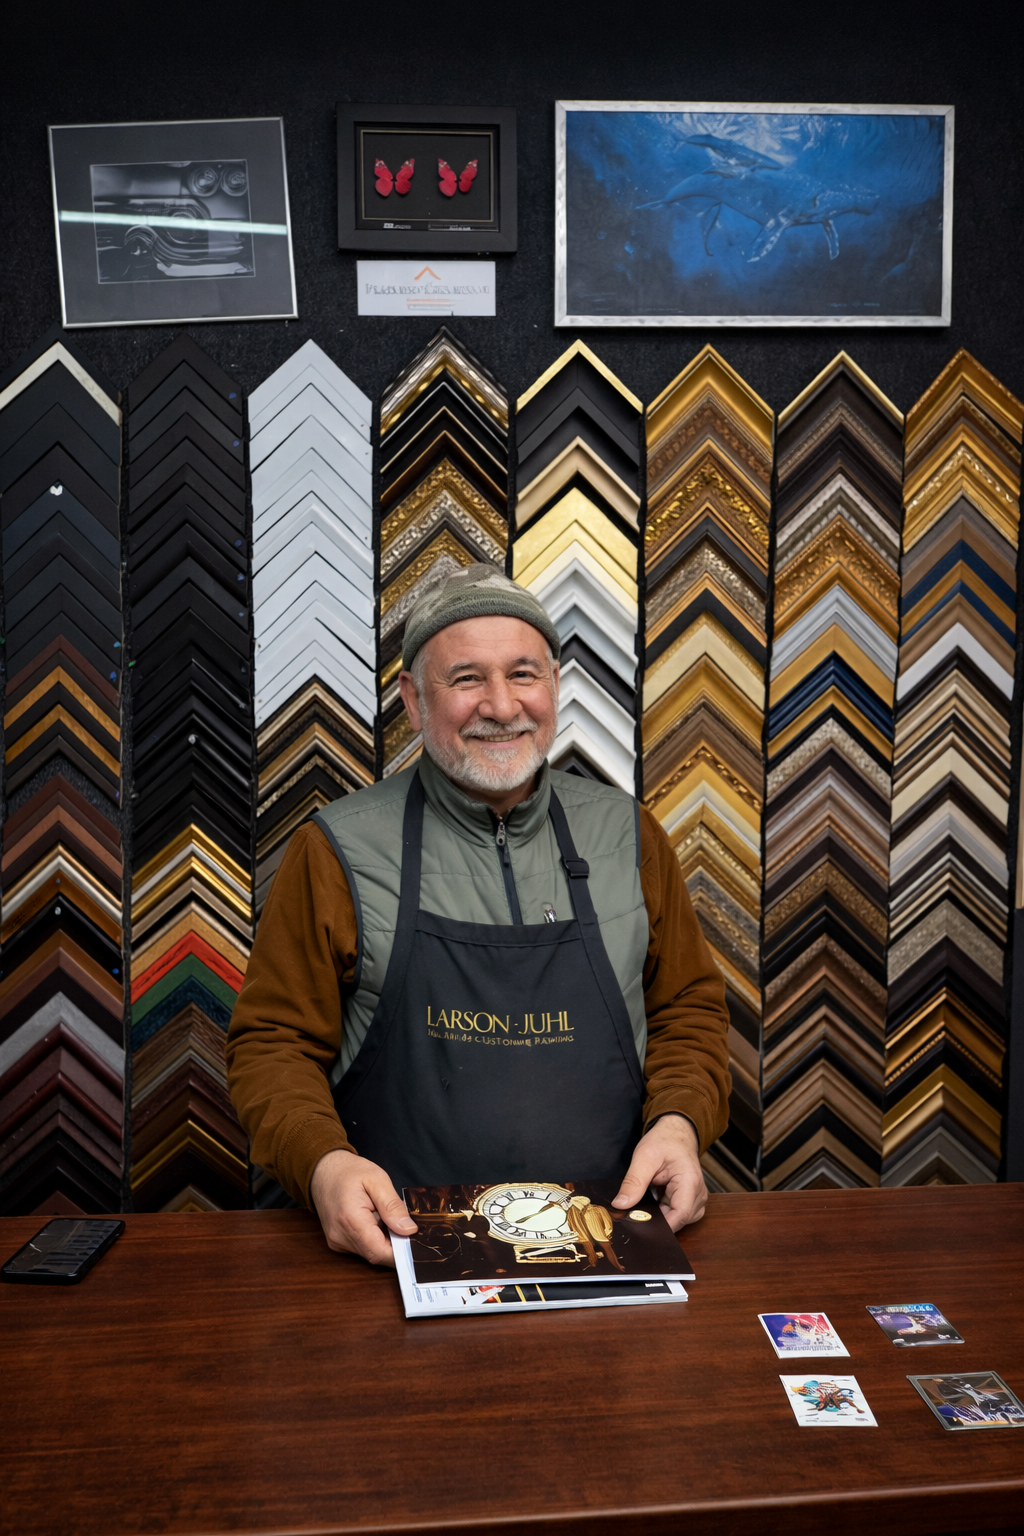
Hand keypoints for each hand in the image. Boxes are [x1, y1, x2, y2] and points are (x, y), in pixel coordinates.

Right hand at [309, 1149, 416, 1265]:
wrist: (323, 1171)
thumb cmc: (349, 1171)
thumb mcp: (377, 1179)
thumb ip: (393, 1206)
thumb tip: (409, 1230)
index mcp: (350, 1219)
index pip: (379, 1252)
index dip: (400, 1253)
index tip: (416, 1244)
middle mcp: (340, 1236)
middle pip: (376, 1255)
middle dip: (394, 1245)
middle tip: (405, 1226)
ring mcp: (337, 1242)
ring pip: (369, 1253)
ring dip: (383, 1241)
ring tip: (386, 1218)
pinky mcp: (337, 1243)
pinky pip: (361, 1248)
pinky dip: (373, 1239)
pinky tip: (375, 1222)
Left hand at [612, 1114, 707, 1230]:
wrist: (676, 1134)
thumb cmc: (664, 1141)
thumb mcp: (644, 1157)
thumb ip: (633, 1182)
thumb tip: (621, 1205)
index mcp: (690, 1182)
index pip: (679, 1216)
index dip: (659, 1226)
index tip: (638, 1226)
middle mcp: (698, 1195)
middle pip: (677, 1221)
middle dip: (656, 1221)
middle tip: (634, 1213)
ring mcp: (695, 1200)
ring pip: (676, 1221)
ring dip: (659, 1216)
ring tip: (645, 1200)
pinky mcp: (689, 1202)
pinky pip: (675, 1215)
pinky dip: (662, 1212)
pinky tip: (652, 1201)